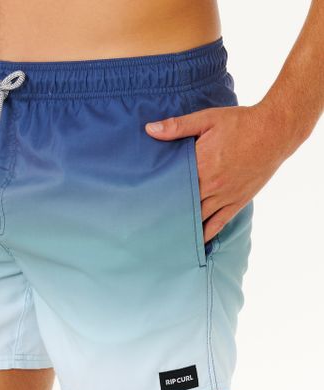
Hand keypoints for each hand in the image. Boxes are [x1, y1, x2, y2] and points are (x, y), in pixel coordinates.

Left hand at [145, 103, 288, 242]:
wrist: (275, 131)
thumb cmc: (240, 123)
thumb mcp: (207, 119)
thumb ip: (177, 126)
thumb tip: (150, 129)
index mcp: (200, 164)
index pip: (172, 185)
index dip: (157, 195)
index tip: (142, 204)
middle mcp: (211, 185)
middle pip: (183, 205)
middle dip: (167, 214)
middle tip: (149, 226)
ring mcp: (225, 196)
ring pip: (199, 218)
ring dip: (184, 226)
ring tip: (167, 237)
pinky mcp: (237, 202)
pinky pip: (219, 223)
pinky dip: (207, 234)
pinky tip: (196, 242)